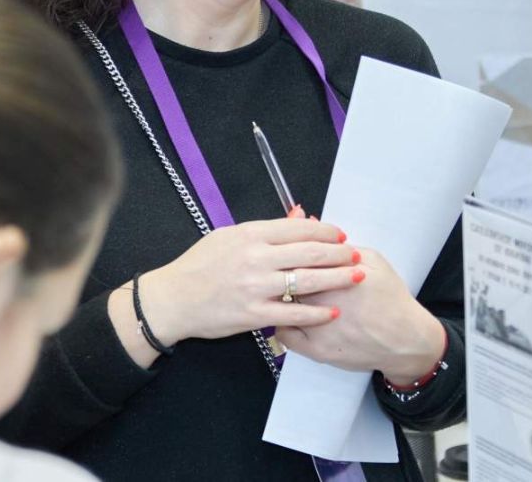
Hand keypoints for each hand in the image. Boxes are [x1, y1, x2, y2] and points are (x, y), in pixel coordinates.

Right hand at [137, 214, 358, 343]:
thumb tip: (298, 216)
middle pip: (309, 253)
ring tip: (357, 278)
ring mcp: (256, 287)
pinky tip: (333, 311)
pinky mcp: (254, 314)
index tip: (341, 235)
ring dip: (337, 279)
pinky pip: (293, 313)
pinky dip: (317, 313)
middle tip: (357, 255)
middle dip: (340, 254)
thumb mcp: (228, 236)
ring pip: (307, 281)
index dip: (325, 232)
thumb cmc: (199, 265)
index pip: (297, 229)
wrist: (174, 298)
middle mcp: (256, 259)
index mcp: (250, 235)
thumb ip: (265, 230)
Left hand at [275, 247, 445, 380]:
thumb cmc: (391, 298)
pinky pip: (284, 335)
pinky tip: (292, 316)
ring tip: (292, 292)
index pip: (296, 257)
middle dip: (285, 274)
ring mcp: (317, 329)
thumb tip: (311, 224)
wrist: (406, 339)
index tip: (294, 253)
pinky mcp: (316, 351)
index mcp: (334, 276)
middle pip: (286, 281)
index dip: (291, 252)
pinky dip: (283, 324)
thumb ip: (338, 245)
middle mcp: (322, 302)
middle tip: (290, 273)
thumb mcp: (372, 260)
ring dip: (283, 298)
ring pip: (282, 307)